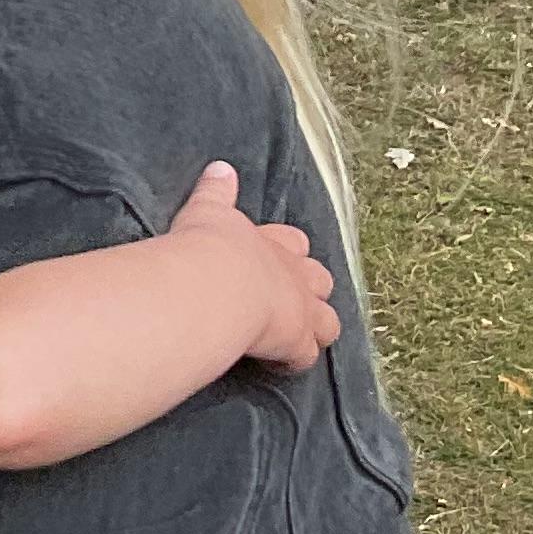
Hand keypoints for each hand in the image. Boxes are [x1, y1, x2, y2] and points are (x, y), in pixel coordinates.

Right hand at [171, 162, 340, 373]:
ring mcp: (301, 308)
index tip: (273, 264)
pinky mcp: (297, 340)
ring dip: (314, 328)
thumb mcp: (207, 212)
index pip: (292, 243)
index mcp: (271, 242)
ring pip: (326, 320)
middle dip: (309, 290)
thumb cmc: (206, 247)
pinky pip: (306, 356)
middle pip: (318, 279)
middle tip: (287, 303)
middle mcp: (293, 273)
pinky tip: (277, 366)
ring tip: (294, 339)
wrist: (214, 284)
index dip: (288, 253)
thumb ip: (216, 191)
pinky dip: (295, 361)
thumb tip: (220, 168)